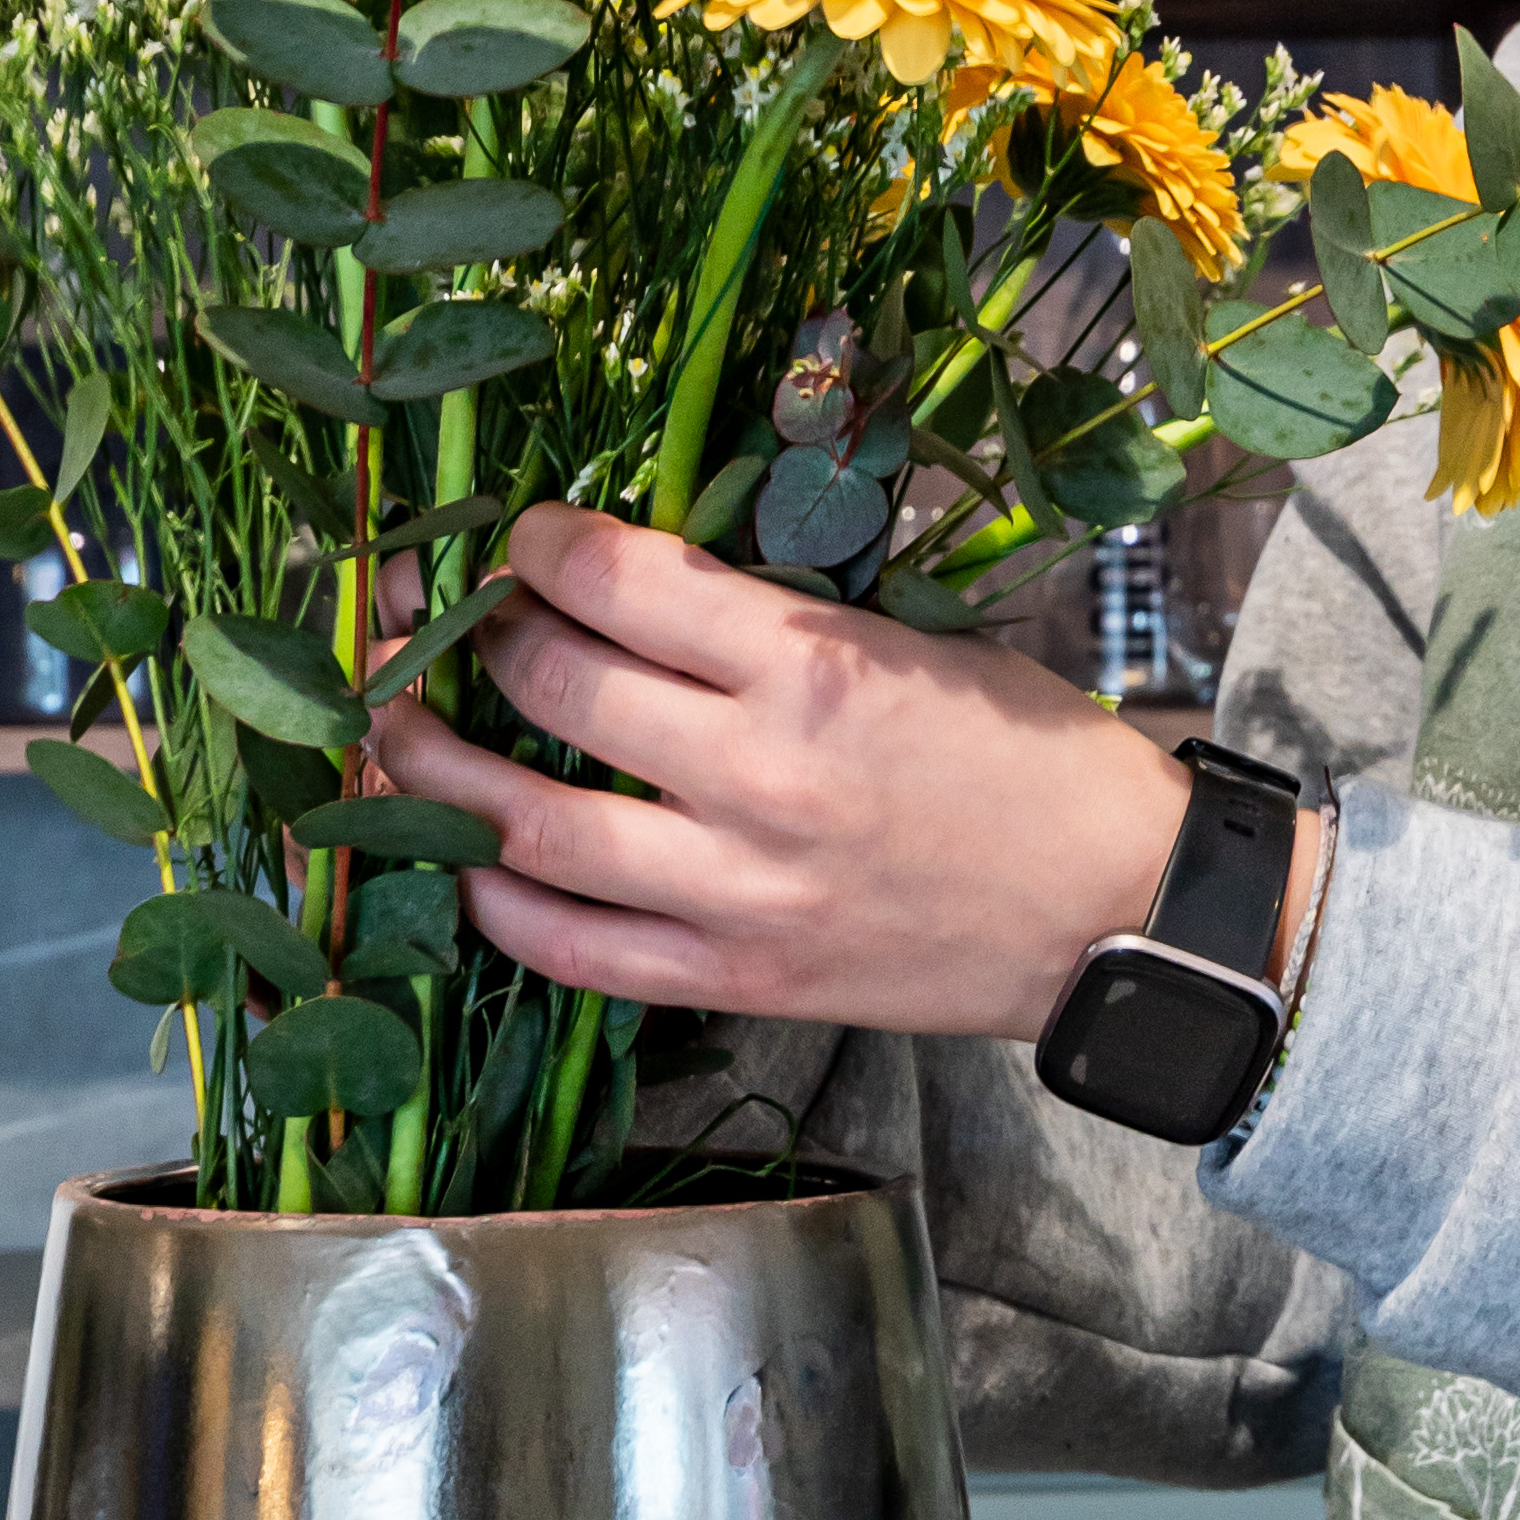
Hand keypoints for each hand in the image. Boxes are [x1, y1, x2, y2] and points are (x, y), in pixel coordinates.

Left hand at [375, 506, 1191, 1041]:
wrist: (1123, 909)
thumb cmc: (1034, 758)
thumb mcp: (922, 641)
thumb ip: (783, 619)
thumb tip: (643, 582)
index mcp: (815, 665)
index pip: (614, 578)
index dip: (537, 545)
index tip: (521, 540)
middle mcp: (761, 775)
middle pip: (551, 687)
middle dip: (479, 637)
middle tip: (451, 622)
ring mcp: (742, 891)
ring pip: (528, 828)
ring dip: (437, 772)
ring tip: (396, 734)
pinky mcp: (742, 979)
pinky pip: (577, 953)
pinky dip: (501, 909)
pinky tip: (468, 868)